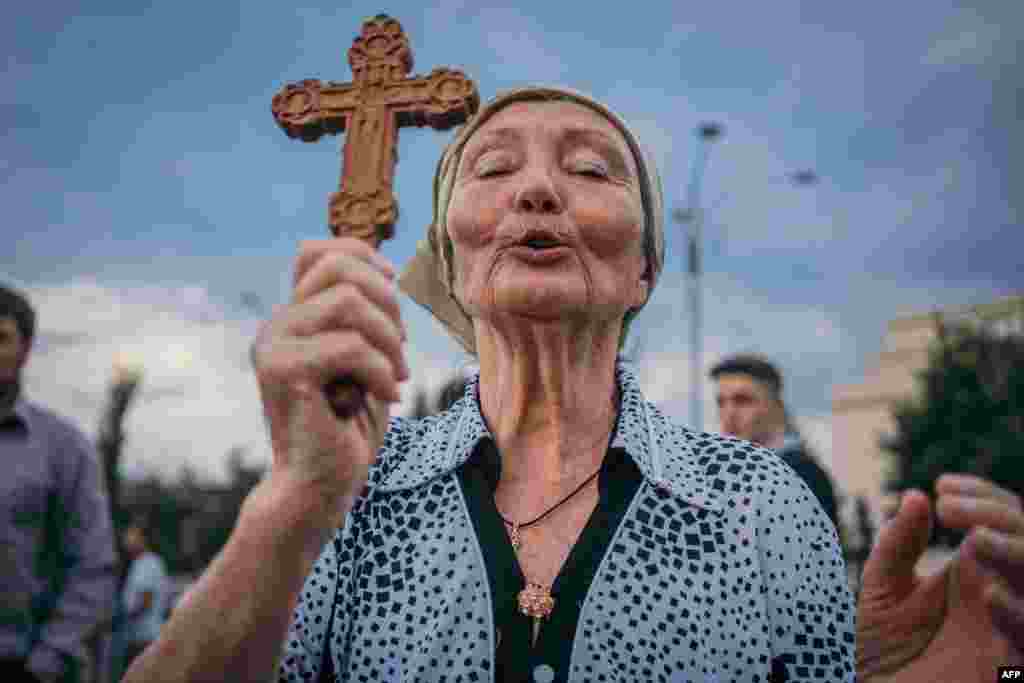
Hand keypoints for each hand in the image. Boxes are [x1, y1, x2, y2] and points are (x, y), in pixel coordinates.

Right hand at [250, 238, 408, 522]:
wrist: (319, 487)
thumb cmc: (346, 428)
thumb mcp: (360, 363)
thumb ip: (359, 320)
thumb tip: (383, 270)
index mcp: (292, 319)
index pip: (316, 251)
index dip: (363, 256)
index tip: (394, 288)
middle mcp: (276, 326)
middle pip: (339, 268)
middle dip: (388, 302)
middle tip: (401, 348)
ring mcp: (275, 347)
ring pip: (349, 303)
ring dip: (389, 339)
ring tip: (396, 376)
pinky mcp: (284, 373)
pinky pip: (350, 346)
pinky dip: (382, 370)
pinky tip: (387, 397)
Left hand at [856, 474, 1022, 681]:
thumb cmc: (879, 650)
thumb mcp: (883, 588)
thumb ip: (898, 545)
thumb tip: (914, 495)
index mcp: (973, 573)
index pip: (1000, 520)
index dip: (982, 496)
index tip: (943, 486)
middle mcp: (999, 596)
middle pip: (1023, 539)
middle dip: (995, 514)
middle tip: (949, 507)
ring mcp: (1006, 630)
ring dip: (1016, 552)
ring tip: (978, 539)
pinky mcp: (1008, 666)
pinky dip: (1017, 613)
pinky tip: (988, 593)